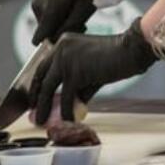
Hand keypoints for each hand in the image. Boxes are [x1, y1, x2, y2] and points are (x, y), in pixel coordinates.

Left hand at [29, 21, 157, 123]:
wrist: (130, 50)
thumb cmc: (115, 58)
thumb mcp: (90, 69)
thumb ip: (78, 84)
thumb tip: (69, 105)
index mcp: (63, 43)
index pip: (44, 65)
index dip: (37, 84)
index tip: (35, 98)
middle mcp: (60, 48)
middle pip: (41, 76)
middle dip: (36, 97)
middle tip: (34, 112)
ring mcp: (65, 59)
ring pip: (48, 88)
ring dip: (44, 107)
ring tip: (42, 121)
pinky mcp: (74, 72)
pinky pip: (67, 97)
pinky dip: (66, 111)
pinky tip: (68, 120)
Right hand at [31, 0, 114, 44]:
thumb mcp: (85, 1)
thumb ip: (73, 23)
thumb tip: (56, 40)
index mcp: (48, 11)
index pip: (43, 39)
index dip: (61, 39)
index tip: (78, 27)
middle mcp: (37, 8)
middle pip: (50, 30)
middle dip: (66, 26)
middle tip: (83, 13)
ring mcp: (36, 0)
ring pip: (50, 20)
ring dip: (64, 16)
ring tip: (78, 2)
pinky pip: (48, 10)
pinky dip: (60, 7)